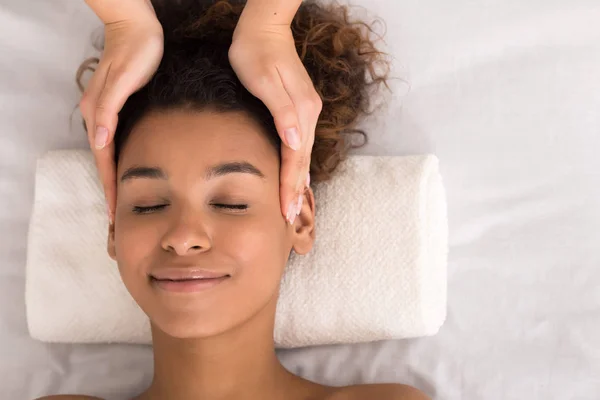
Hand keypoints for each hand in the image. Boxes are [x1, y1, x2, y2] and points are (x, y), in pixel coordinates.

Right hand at [80, 13, 163, 222]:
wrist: (137, 27)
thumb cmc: (137, 51)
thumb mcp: (125, 79)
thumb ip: (109, 108)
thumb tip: (99, 139)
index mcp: (98, 111)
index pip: (102, 156)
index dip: (108, 184)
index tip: (111, 210)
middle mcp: (97, 114)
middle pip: (102, 158)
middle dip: (108, 187)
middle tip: (115, 216)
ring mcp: (104, 110)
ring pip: (107, 151)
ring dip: (111, 176)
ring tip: (118, 200)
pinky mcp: (114, 106)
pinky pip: (113, 140)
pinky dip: (117, 159)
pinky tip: (125, 168)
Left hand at [229, 21, 321, 223]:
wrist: (265, 28)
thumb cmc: (255, 52)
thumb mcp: (264, 79)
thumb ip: (282, 110)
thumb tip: (294, 140)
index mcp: (301, 111)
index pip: (295, 157)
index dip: (290, 185)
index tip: (286, 210)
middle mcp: (308, 114)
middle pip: (302, 160)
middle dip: (296, 190)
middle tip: (290, 218)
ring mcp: (307, 111)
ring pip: (303, 154)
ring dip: (298, 180)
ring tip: (293, 204)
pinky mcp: (300, 109)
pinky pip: (300, 145)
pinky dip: (298, 164)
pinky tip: (296, 175)